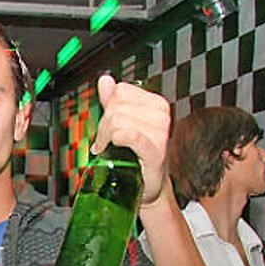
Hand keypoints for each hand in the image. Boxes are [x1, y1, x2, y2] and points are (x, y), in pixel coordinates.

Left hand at [92, 75, 170, 205]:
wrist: (148, 185)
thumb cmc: (137, 156)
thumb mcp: (123, 123)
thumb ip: (113, 100)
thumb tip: (105, 80)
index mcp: (155, 103)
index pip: (121, 91)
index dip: (108, 108)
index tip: (107, 126)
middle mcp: (160, 115)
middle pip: (116, 106)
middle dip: (103, 126)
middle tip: (104, 141)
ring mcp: (160, 132)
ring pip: (117, 120)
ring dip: (105, 136)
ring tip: (108, 148)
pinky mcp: (154, 151)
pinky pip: (129, 135)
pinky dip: (116, 139)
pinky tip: (114, 147)